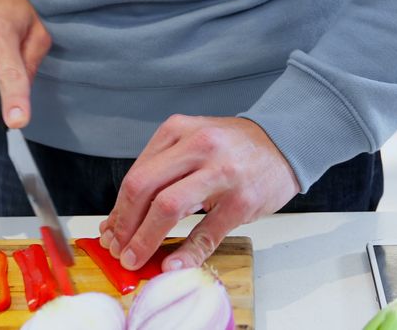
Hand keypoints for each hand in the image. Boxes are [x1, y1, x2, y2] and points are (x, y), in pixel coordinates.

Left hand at [100, 115, 300, 270]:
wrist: (284, 141)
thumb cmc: (234, 147)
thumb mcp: (194, 143)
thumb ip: (162, 172)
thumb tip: (124, 217)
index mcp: (178, 131)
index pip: (136, 174)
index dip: (118, 209)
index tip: (112, 231)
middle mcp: (197, 146)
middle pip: (143, 189)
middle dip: (125, 225)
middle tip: (119, 249)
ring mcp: (221, 173)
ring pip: (168, 208)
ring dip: (145, 239)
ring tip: (136, 258)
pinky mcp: (242, 200)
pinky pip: (206, 232)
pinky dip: (185, 253)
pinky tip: (171, 265)